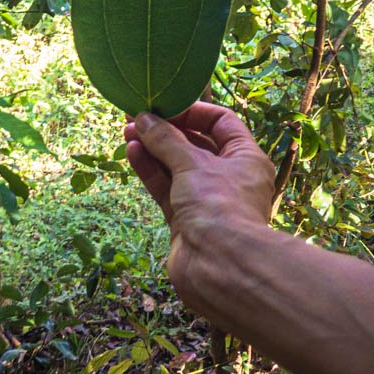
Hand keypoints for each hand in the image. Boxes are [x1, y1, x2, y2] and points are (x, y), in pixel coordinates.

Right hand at [124, 103, 274, 306]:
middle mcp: (228, 177)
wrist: (219, 267)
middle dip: (166, 130)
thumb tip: (145, 118)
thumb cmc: (218, 206)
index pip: (221, 122)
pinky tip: (132, 152)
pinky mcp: (185, 220)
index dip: (193, 111)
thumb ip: (166, 139)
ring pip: (176, 166)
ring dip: (154, 148)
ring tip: (128, 131)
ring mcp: (206, 199)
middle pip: (195, 143)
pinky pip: (166, 187)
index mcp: (245, 158)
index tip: (165, 105)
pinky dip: (151, 170)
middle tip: (137, 117)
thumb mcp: (192, 163)